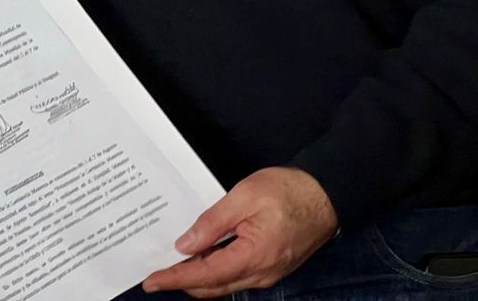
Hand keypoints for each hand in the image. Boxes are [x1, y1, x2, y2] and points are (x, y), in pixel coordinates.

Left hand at [141, 167, 337, 296]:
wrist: (326, 194)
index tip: (151, 281)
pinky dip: (216, 270)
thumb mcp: (245, 196)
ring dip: (199, 277)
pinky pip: (237, 276)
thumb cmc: (288, 190)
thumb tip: (185, 245)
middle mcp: (260, 275)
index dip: (175, 279)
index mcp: (253, 257)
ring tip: (175, 261)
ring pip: (224, 284)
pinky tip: (204, 254)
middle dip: (183, 281)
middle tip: (157, 269)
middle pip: (212, 288)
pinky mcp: (271, 267)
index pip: (204, 276)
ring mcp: (268, 274)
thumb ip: (213, 222)